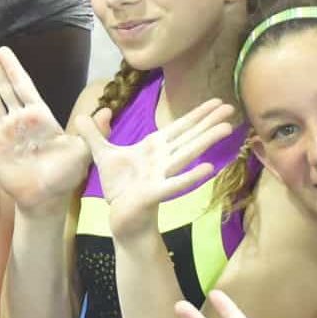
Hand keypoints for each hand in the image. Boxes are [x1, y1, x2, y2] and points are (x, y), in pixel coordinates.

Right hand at [0, 44, 90, 213]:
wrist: (46, 199)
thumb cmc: (65, 175)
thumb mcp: (83, 150)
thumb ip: (93, 130)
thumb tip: (108, 111)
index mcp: (40, 116)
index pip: (24, 86)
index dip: (13, 68)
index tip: (4, 50)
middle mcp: (20, 120)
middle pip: (5, 87)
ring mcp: (4, 132)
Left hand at [71, 96, 235, 239]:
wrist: (121, 216)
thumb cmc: (119, 187)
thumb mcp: (102, 155)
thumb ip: (94, 134)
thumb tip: (84, 114)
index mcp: (155, 148)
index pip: (179, 127)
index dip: (197, 114)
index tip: (216, 101)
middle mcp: (163, 159)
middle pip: (189, 136)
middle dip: (209, 122)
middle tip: (231, 108)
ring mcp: (162, 176)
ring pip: (187, 155)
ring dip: (206, 141)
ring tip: (227, 128)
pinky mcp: (156, 193)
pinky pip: (175, 184)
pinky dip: (191, 177)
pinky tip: (209, 169)